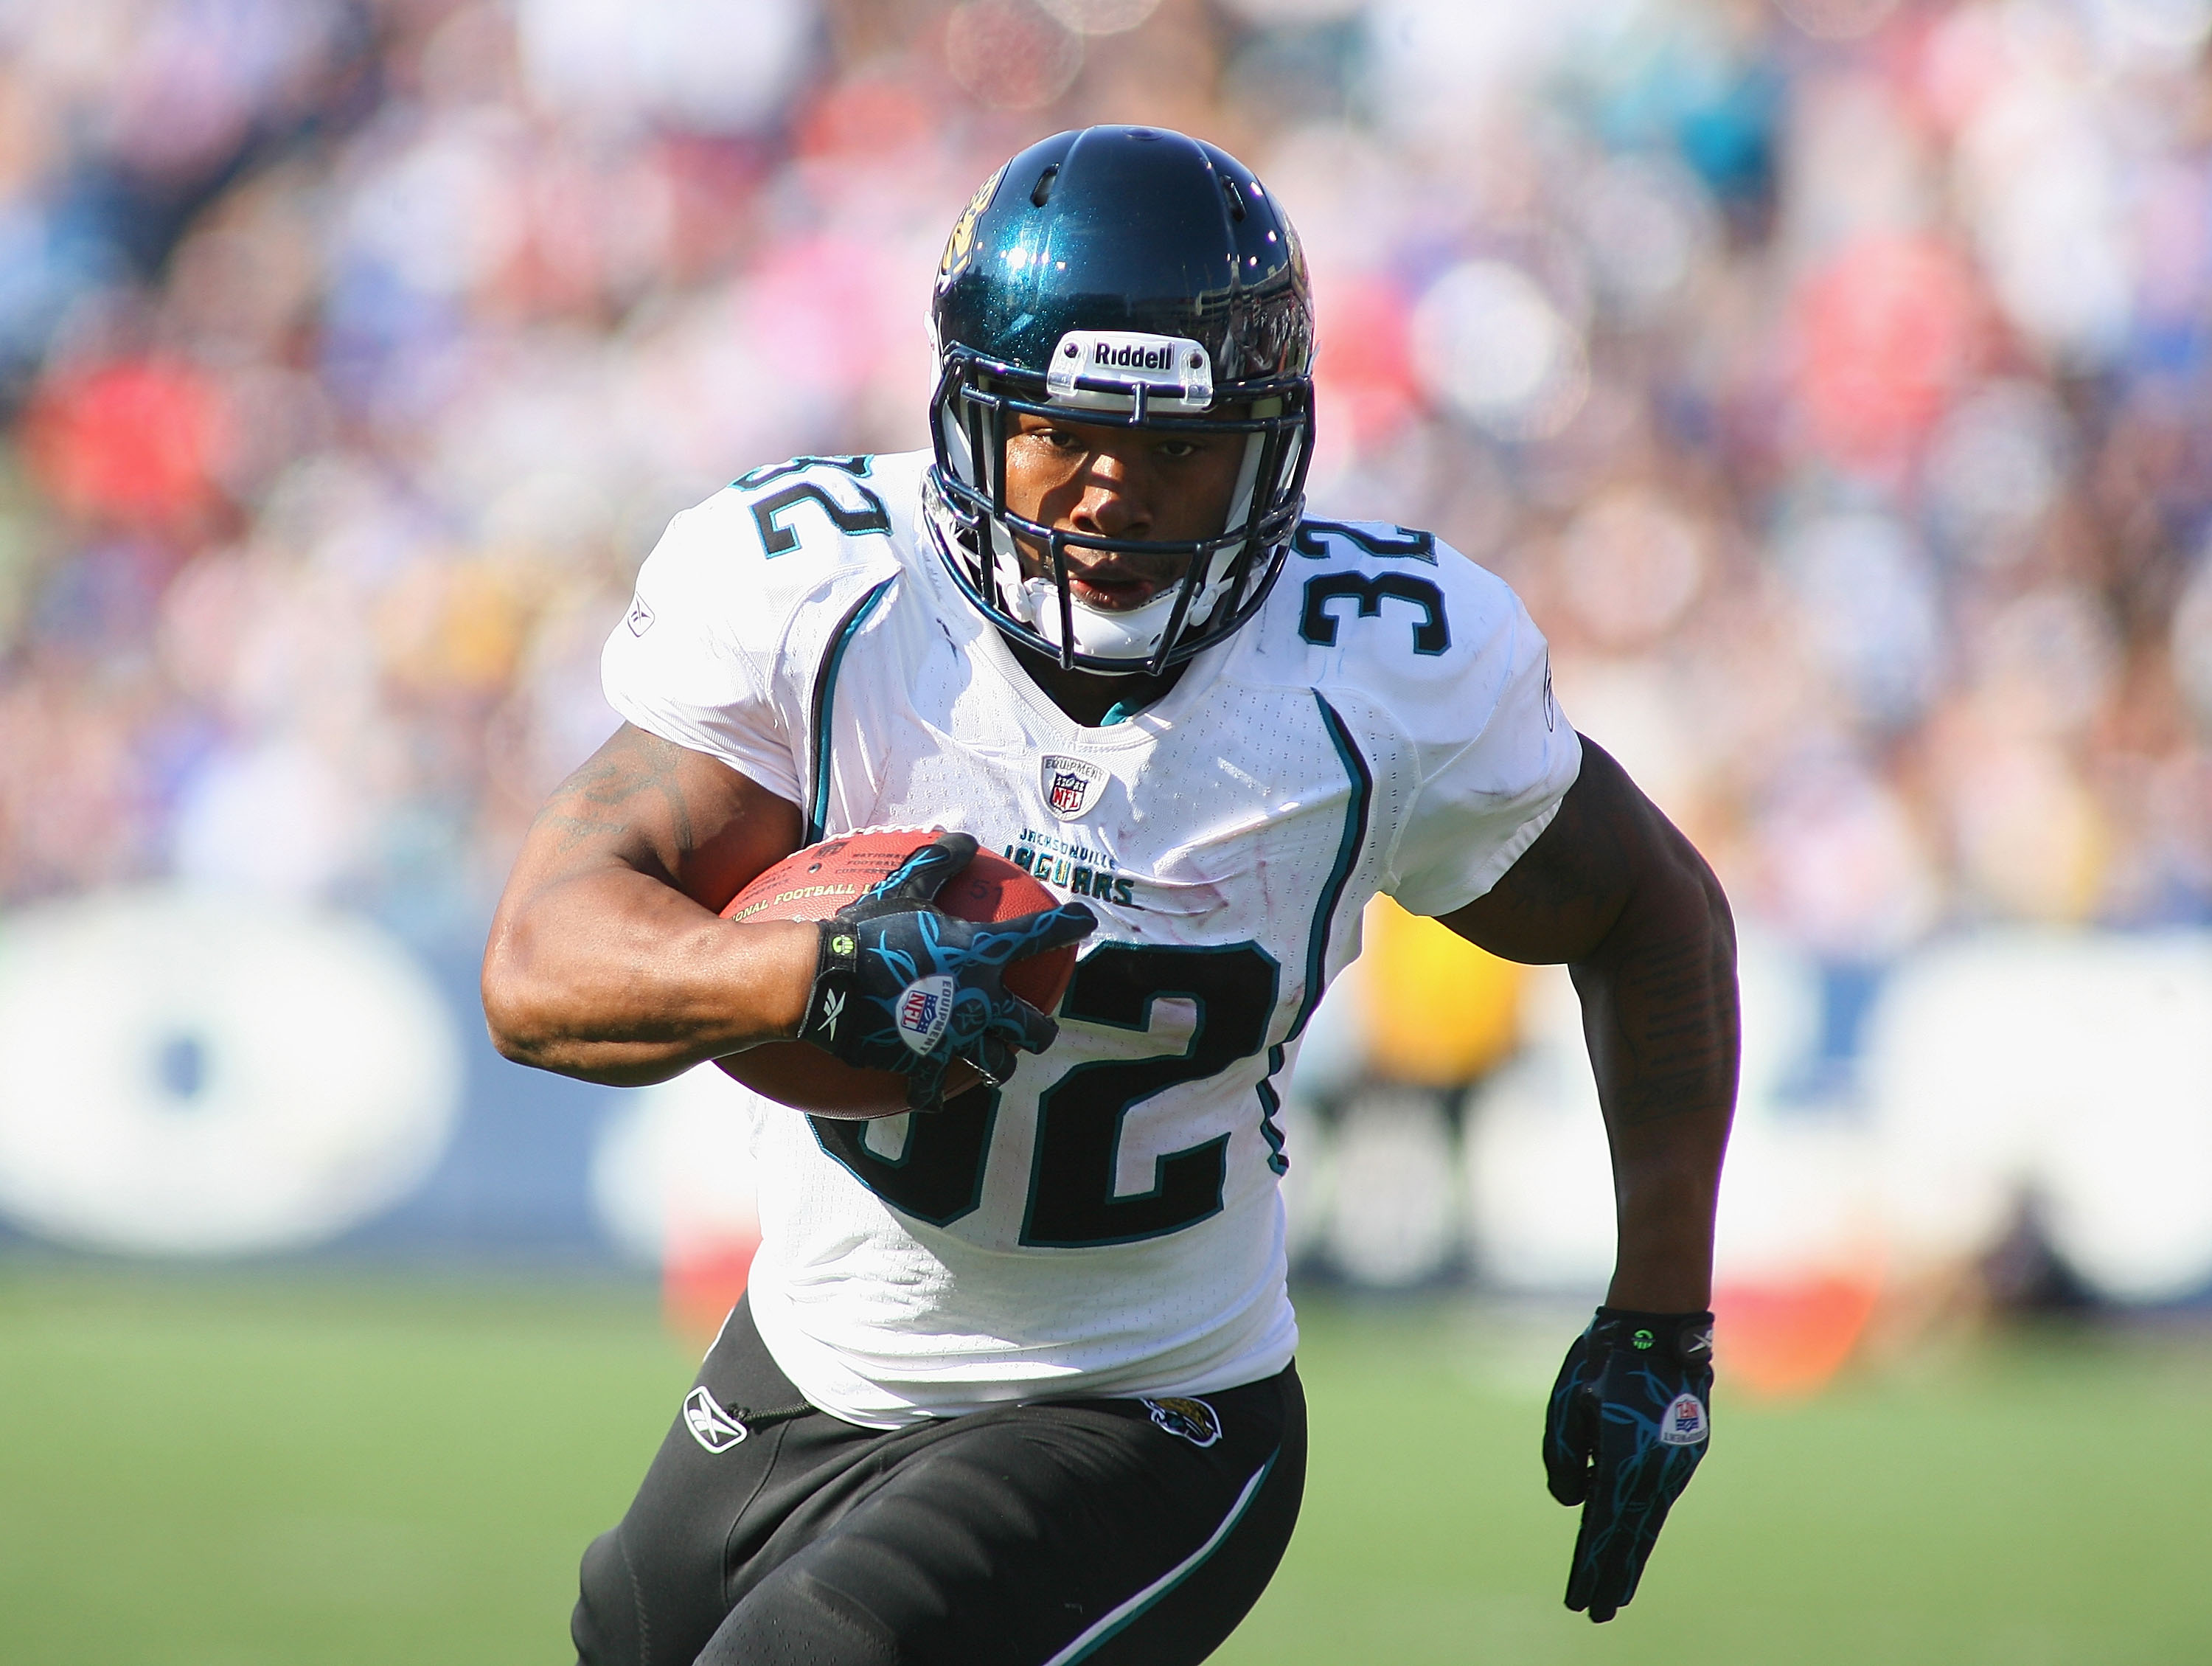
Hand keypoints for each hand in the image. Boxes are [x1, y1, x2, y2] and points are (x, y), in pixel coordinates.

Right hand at [795, 831, 1094, 1109]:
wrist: (827, 981)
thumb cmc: (869, 931)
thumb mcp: (905, 888)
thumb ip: (938, 862)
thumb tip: (963, 837)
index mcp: (981, 955)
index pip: (1039, 935)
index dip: (1068, 926)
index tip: (1085, 922)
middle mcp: (980, 1002)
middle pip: (1033, 1027)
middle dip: (1042, 1029)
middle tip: (1039, 1026)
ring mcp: (955, 1040)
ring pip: (997, 1063)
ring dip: (1000, 1061)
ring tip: (997, 1059)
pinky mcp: (922, 1064)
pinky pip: (933, 1090)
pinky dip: (933, 1093)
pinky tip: (933, 1095)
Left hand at [1543, 1306, 1712, 1621]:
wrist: (1661, 1320)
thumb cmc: (1605, 1356)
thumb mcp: (1566, 1402)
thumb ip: (1563, 1457)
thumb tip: (1573, 1501)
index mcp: (1623, 1459)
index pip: (1603, 1530)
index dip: (1590, 1568)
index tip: (1579, 1603)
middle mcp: (1657, 1469)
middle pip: (1632, 1536)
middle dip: (1613, 1576)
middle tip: (1598, 1613)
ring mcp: (1678, 1460)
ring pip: (1650, 1518)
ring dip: (1632, 1551)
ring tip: (1617, 1587)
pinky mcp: (1687, 1447)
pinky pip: (1660, 1495)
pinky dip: (1645, 1520)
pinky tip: (1631, 1533)